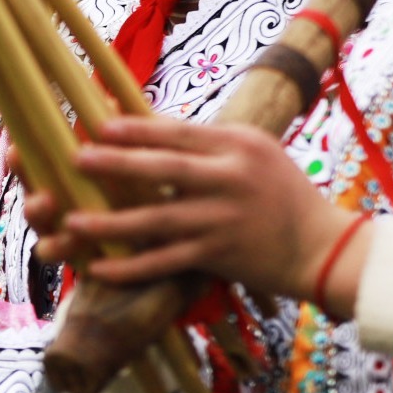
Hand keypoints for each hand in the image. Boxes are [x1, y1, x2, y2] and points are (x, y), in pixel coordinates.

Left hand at [27, 116, 369, 314]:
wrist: (322, 246)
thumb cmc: (281, 192)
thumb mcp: (254, 152)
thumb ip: (208, 142)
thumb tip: (148, 124)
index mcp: (239, 145)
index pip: (179, 132)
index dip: (136, 128)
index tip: (98, 124)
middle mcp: (231, 178)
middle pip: (164, 169)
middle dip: (116, 164)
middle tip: (74, 159)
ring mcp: (223, 219)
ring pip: (156, 220)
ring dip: (110, 223)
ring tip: (70, 222)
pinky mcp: (218, 255)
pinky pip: (165, 262)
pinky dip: (131, 268)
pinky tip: (99, 269)